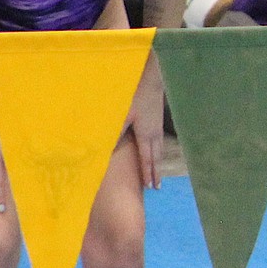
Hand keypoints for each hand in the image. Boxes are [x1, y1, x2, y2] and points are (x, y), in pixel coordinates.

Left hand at [127, 62, 164, 188]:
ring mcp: (158, 126)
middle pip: (156, 157)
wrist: (152, 80)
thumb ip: (115, 134)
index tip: (150, 187)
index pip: (147, 159)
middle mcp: (154, 134)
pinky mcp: (158, 119)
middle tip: (157, 187)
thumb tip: (107, 151)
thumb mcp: (122, 116)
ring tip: (158, 172)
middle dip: (155, 172)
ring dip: (158, 162)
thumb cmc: (136, 97)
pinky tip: (156, 148)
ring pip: (159, 149)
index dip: (148, 173)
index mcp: (145, 136)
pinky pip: (159, 141)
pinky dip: (158, 150)